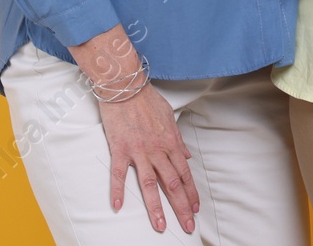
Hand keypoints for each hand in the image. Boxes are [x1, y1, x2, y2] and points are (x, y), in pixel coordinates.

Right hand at [96, 85, 198, 233]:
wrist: (126, 86)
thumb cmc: (147, 100)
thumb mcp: (169, 117)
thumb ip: (178, 139)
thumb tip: (187, 155)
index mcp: (170, 143)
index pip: (184, 174)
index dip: (191, 193)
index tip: (195, 209)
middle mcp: (158, 150)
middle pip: (172, 184)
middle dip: (181, 207)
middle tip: (187, 226)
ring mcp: (139, 151)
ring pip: (150, 184)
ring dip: (156, 207)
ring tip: (160, 226)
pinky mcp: (120, 149)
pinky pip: (119, 174)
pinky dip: (118, 190)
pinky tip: (118, 206)